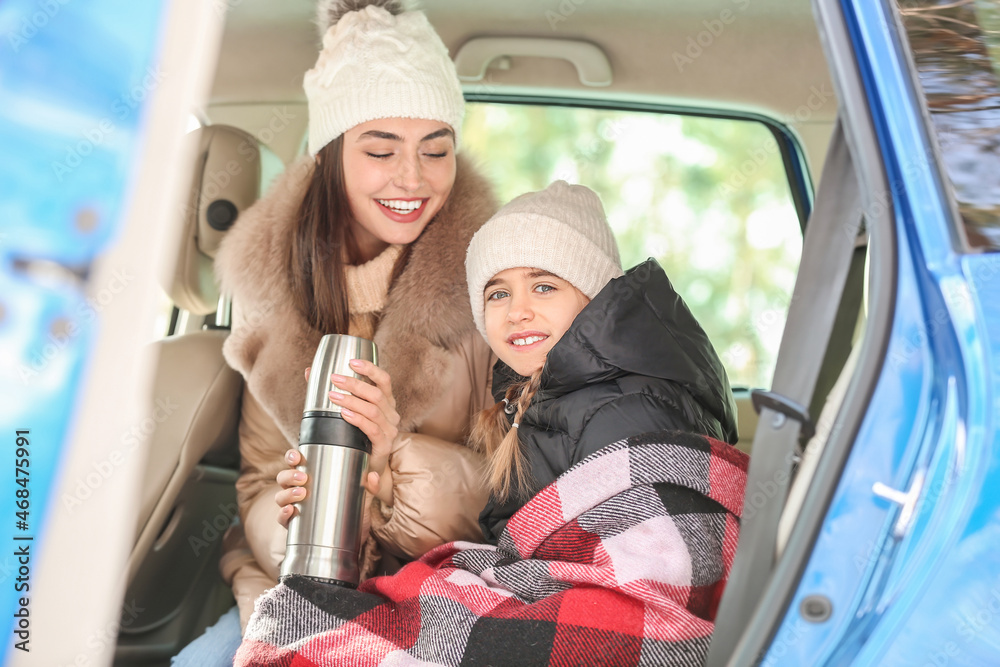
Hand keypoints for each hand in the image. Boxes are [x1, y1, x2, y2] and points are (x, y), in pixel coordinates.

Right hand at [275, 448, 381, 528]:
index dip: (292, 456)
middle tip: (304, 478)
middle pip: (283, 477)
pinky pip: (282, 519)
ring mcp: (293, 506)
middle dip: (290, 475)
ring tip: (301, 494)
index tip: (298, 456)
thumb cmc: (351, 507)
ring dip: (287, 493)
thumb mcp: (363, 494)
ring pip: (280, 497)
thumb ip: (370, 485)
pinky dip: (283, 514)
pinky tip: (291, 511)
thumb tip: (372, 476)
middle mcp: (297, 489)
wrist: (351, 536)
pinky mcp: (293, 525)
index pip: (295, 462)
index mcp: (310, 475)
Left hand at [326, 359, 399, 476]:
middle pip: (376, 394)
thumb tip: (308, 371)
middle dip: (354, 384)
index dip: (370, 369)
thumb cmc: (355, 436)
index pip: (384, 380)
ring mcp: (389, 430)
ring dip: (352, 401)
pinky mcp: (384, 445)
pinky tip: (344, 414)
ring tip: (333, 396)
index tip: (351, 362)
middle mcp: (391, 414)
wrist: (364, 468)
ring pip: (373, 410)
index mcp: (387, 402)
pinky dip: (357, 419)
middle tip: (334, 379)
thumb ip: (330, 391)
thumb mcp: (348, 412)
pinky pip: (371, 429)